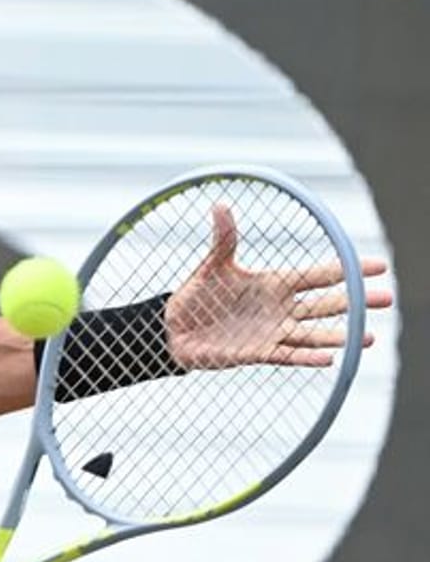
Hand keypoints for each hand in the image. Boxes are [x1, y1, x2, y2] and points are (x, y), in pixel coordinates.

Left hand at [165, 205, 392, 368]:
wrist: (175, 328)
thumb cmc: (198, 295)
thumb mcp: (212, 265)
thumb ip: (223, 239)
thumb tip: (219, 204)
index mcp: (276, 283)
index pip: (319, 275)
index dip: (347, 269)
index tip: (378, 265)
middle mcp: (281, 308)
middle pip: (327, 304)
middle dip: (356, 301)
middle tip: (386, 298)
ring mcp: (273, 332)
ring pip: (314, 333)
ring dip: (340, 335)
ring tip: (369, 337)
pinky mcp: (260, 353)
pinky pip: (289, 355)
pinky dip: (308, 357)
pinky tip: (330, 357)